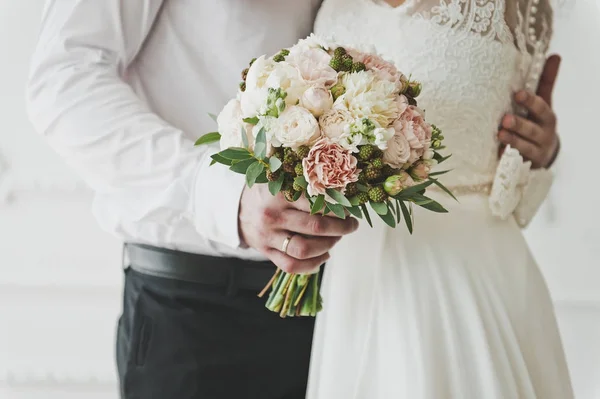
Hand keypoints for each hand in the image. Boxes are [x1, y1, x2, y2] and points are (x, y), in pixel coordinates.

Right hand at [239, 184, 358, 273]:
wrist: (237, 209)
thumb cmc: (267, 192)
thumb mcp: (281, 178)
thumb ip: (305, 181)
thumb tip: (340, 191)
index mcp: (279, 194)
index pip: (317, 202)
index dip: (338, 207)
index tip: (349, 207)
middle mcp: (273, 216)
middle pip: (315, 227)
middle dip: (341, 227)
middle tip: (351, 224)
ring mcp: (268, 237)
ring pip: (304, 249)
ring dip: (329, 246)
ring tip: (338, 238)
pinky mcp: (266, 253)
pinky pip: (292, 266)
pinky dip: (313, 264)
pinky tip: (325, 255)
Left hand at [498, 54, 561, 168]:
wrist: (543, 153)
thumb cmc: (538, 121)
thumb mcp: (544, 103)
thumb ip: (546, 81)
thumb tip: (554, 54)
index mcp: (546, 117)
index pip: (541, 107)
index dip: (531, 101)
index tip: (518, 93)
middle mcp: (543, 134)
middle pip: (532, 129)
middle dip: (520, 125)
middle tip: (505, 119)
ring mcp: (535, 151)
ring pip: (524, 147)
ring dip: (512, 141)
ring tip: (499, 134)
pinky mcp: (526, 164)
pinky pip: (516, 162)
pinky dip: (507, 159)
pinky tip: (497, 155)